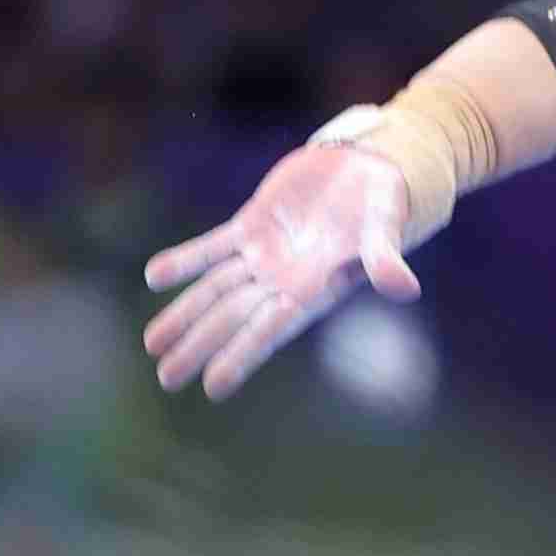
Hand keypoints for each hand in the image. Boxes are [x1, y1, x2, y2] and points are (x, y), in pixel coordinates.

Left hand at [144, 123, 437, 400]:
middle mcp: (283, 279)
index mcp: (313, 288)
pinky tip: (155, 277)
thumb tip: (404, 288)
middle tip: (165, 378)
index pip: (270, 329)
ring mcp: (265, 253)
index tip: (212, 387)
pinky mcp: (252, 225)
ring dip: (184, 313)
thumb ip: (384, 258)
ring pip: (215, 289)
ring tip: (152, 344)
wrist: (370, 168)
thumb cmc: (385, 204)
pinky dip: (186, 261)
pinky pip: (212, 248)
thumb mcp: (386, 227)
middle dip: (198, 345)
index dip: (241, 355)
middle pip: (232, 316)